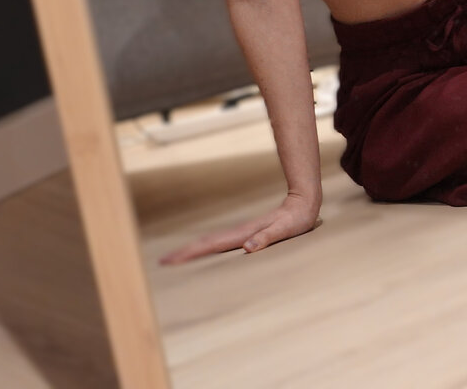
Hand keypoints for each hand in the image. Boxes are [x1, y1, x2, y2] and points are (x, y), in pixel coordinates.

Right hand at [159, 191, 321, 264]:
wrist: (303, 203)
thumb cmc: (296, 220)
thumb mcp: (284, 230)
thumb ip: (267, 237)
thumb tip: (247, 247)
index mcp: (244, 234)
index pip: (212, 245)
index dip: (192, 253)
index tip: (172, 259)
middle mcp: (239, 233)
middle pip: (206, 243)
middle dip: (184, 252)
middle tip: (163, 262)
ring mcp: (242, 234)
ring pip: (211, 243)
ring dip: (192, 251)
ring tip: (175, 259)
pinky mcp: (247, 235)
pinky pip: (221, 245)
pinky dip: (207, 250)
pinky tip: (202, 255)